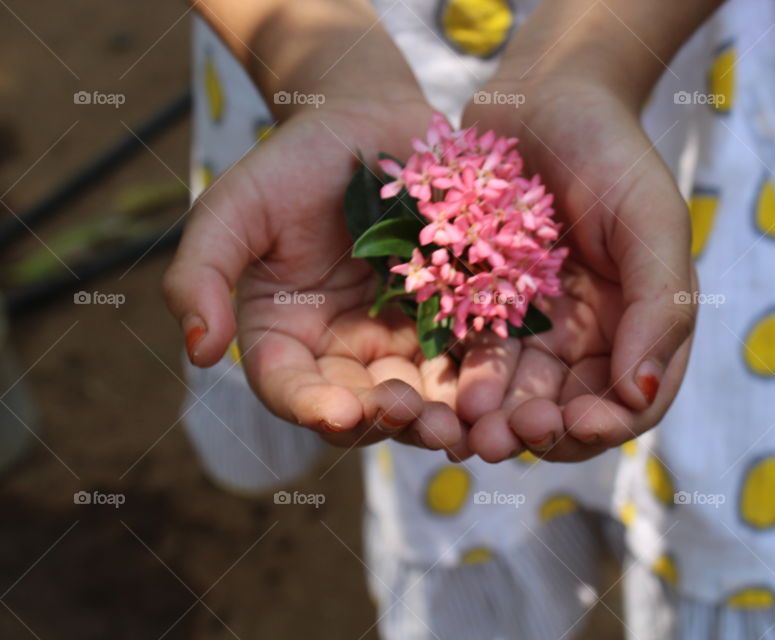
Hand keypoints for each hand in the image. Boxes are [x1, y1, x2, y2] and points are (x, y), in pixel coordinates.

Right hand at [163, 98, 470, 458]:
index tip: (337, 412)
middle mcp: (341, 351)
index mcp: (284, 336)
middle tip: (413, 417)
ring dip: (436, 418)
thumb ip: (202, 273)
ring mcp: (400, 340)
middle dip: (384, 420)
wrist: (370, 122)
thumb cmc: (293, 163)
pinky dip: (479, 383)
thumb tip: (200, 350)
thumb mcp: (234, 208)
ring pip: (418, 397)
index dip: (309, 406)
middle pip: (358, 407)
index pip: (288, 387)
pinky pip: (465, 361)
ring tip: (457, 423)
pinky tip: (496, 393)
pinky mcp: (452, 321)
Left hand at [457, 78, 695, 461]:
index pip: (630, 401)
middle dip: (536, 430)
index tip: (571, 426)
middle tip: (500, 439)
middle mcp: (588, 337)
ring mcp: (534, 326)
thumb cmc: (612, 153)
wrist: (543, 97)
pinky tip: (439, 389)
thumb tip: (639, 395)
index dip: (603, 425)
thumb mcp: (652, 222)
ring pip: (514, 392)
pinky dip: (458, 378)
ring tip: (466, 425)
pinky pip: (470, 354)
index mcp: (640, 326)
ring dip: (492, 416)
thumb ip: (660, 306)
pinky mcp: (483, 308)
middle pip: (566, 408)